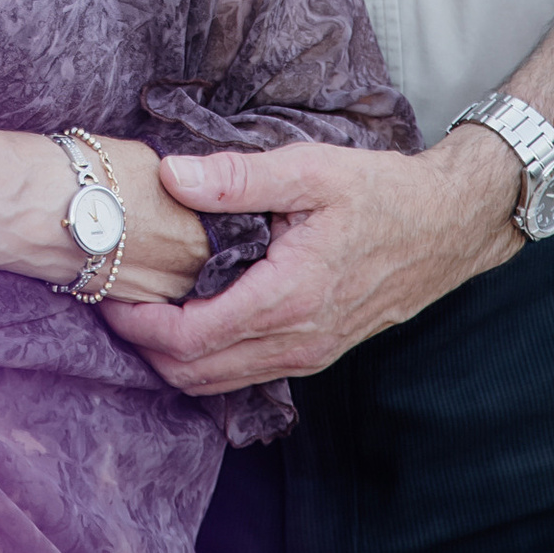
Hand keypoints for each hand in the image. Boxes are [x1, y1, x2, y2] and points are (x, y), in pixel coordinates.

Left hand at [107, 132, 520, 393]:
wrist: (448, 225)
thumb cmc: (381, 193)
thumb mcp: (309, 170)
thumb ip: (236, 178)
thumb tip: (170, 176)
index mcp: (287, 298)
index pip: (190, 339)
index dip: (138, 325)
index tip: (105, 295)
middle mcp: (297, 340)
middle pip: (196, 374)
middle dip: (144, 347)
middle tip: (110, 303)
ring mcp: (309, 354)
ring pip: (220, 381)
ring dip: (174, 357)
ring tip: (144, 310)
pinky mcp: (318, 353)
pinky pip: (248, 372)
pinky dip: (209, 358)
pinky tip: (195, 317)